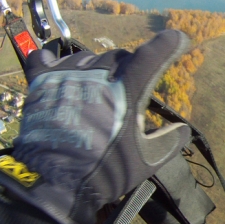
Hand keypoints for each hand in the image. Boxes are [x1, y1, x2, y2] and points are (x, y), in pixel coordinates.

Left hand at [0, 30, 190, 223]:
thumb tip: (183, 129)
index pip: (151, 56)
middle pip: (119, 57)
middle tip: (126, 93)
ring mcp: (67, 76)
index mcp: (126, 91)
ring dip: (97, 69)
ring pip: (87, 57)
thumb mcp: (146, 161)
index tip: (178, 39)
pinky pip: (46, 59)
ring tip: (95, 92)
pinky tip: (61, 73)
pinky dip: (56, 64)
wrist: (56, 185)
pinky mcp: (40, 84)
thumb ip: (169, 141)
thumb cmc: (106, 171)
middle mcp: (97, 75)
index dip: (168, 44)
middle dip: (128, 69)